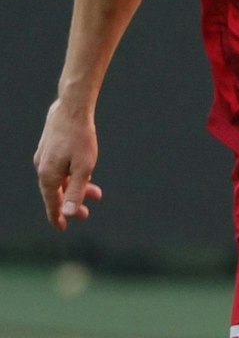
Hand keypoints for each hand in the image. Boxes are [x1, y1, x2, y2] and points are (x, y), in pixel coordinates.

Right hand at [34, 101, 102, 231]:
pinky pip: (58, 170)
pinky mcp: (49, 148)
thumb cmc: (80, 138)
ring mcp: (44, 157)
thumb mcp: (84, 168)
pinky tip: (83, 175)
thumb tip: (68, 213)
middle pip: (56, 192)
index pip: (52, 203)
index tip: (62, 229)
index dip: (57, 217)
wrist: (71, 109)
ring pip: (60, 180)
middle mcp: (42, 168)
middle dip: (72, 203)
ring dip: (76, 188)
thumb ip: (76, 191)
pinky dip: (71, 176)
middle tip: (87, 214)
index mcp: (48, 175)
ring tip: (96, 193)